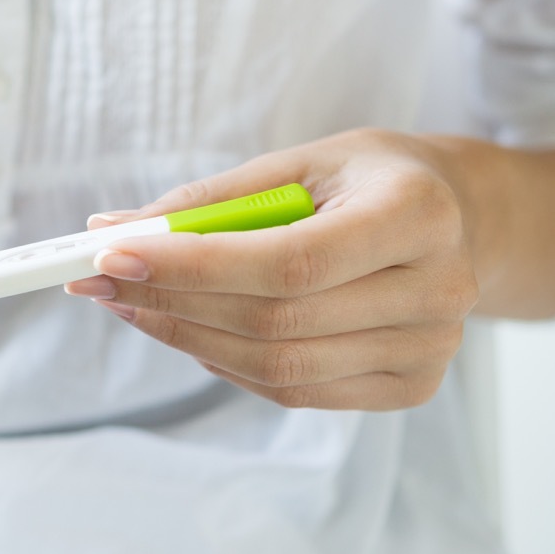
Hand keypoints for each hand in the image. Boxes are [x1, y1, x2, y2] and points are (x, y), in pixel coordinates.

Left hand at [66, 128, 483, 410]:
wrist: (455, 219)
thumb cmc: (367, 180)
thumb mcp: (300, 163)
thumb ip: (212, 200)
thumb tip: (114, 229)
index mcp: (416, 214)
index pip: (290, 261)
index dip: (194, 267)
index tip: (112, 254)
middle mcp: (437, 290)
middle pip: (275, 322)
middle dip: (169, 302)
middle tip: (99, 281)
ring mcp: (430, 350)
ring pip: (277, 368)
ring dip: (185, 336)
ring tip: (130, 303)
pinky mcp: (411, 387)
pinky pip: (294, 390)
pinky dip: (227, 361)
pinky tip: (189, 328)